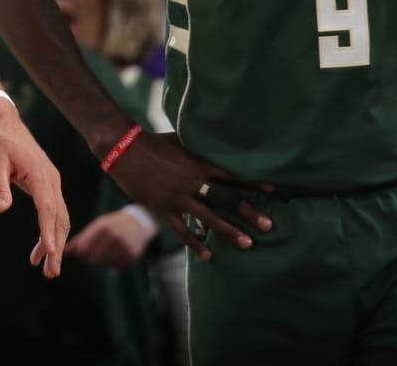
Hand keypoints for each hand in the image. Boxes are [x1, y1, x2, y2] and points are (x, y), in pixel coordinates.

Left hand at [0, 103, 68, 276]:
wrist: (3, 124)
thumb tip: (0, 209)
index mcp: (40, 174)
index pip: (47, 207)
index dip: (48, 231)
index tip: (50, 252)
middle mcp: (52, 180)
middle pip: (59, 218)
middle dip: (57, 246)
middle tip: (51, 273)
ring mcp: (52, 183)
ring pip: (59, 218)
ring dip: (55, 243)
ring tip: (47, 269)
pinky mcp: (47, 186)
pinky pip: (53, 213)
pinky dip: (50, 232)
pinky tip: (40, 249)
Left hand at [66, 207, 157, 269]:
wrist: (137, 224)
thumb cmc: (112, 225)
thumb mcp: (97, 226)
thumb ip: (81, 239)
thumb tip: (66, 252)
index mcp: (102, 227)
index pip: (84, 247)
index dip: (79, 254)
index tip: (78, 255)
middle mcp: (114, 236)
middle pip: (93, 257)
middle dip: (88, 259)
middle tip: (89, 257)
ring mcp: (124, 246)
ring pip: (104, 263)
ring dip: (100, 261)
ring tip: (104, 253)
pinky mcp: (132, 255)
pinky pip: (115, 265)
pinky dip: (112, 263)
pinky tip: (114, 255)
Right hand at [104, 131, 271, 259]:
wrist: (122, 149)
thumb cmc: (151, 141)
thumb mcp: (178, 141)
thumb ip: (196, 149)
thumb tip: (212, 145)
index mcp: (197, 164)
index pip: (232, 175)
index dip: (253, 182)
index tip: (275, 190)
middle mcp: (192, 182)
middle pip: (226, 199)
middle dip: (249, 213)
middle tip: (269, 226)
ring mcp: (177, 197)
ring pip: (209, 218)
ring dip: (230, 232)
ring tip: (248, 244)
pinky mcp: (162, 208)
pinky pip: (182, 230)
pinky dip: (196, 243)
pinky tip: (208, 255)